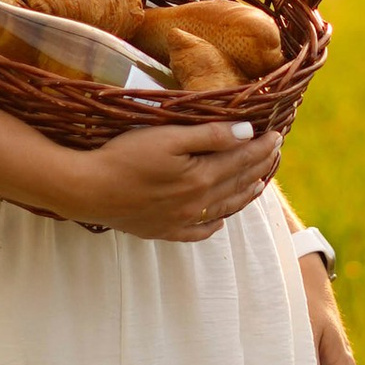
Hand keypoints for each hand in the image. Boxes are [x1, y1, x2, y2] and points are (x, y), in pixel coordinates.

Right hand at [68, 117, 282, 242]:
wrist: (88, 190)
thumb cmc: (125, 157)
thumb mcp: (167, 137)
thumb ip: (209, 136)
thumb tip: (247, 133)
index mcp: (202, 178)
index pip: (242, 159)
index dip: (261, 146)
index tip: (277, 134)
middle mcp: (198, 203)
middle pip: (238, 183)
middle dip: (260, 166)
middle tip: (275, 153)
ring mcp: (181, 221)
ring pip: (224, 208)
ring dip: (245, 194)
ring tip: (259, 184)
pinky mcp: (164, 230)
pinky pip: (199, 231)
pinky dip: (215, 224)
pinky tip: (220, 220)